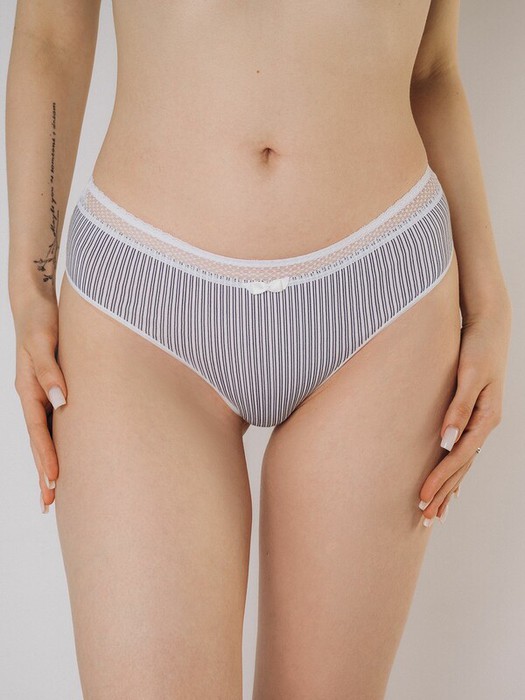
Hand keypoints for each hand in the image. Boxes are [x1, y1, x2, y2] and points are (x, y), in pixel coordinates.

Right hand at [13, 295, 67, 513]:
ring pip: (44, 436)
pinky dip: (55, 443)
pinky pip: (51, 423)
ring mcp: (40, 394)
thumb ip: (50, 370)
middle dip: (43, 472)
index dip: (46, 456)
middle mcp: (33, 396)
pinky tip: (62, 455)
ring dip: (47, 463)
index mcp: (28, 388)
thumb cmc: (40, 320)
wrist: (35, 303)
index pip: (39, 430)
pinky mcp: (50, 388)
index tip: (55, 481)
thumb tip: (61, 400)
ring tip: (52, 492)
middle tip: (48, 504)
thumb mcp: (44, 342)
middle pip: (38, 441)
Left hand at [418, 304, 511, 525]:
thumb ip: (459, 406)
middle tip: (426, 518)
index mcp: (486, 417)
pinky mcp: (472, 416)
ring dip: (449, 487)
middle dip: (444, 492)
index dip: (440, 479)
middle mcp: (484, 424)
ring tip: (436, 511)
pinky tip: (449, 484)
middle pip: (462, 466)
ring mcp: (480, 422)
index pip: (459, 457)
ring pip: (463, 462)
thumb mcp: (469, 374)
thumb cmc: (477, 347)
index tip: (422, 498)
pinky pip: (463, 451)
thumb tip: (448, 440)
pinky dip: (454, 470)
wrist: (489, 326)